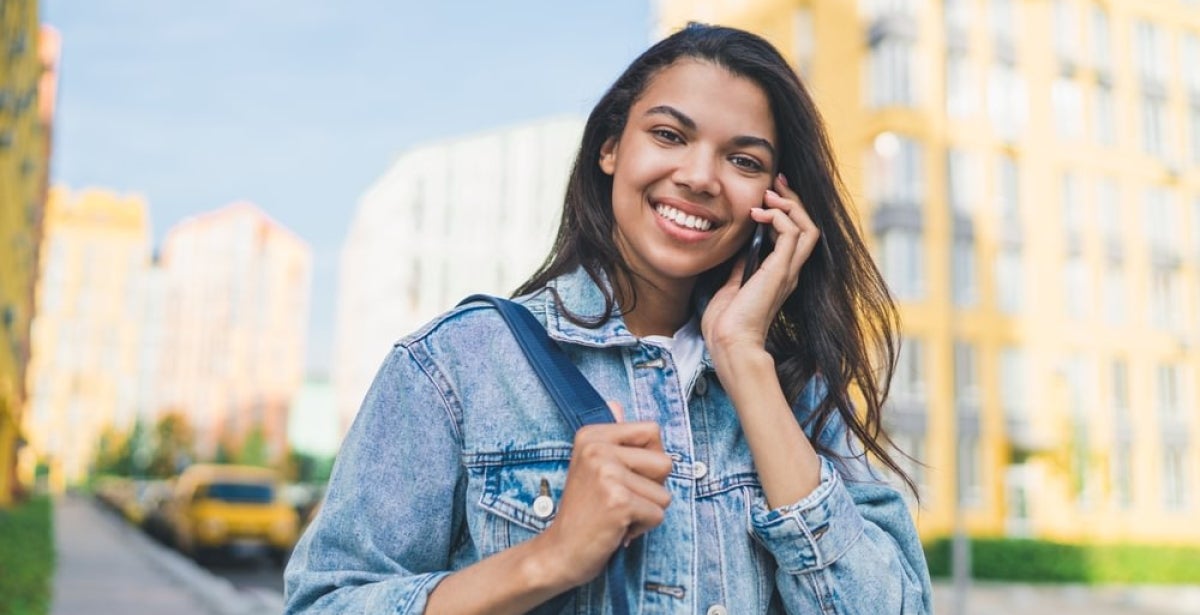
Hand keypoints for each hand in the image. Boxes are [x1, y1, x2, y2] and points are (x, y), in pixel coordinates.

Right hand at [533, 402, 672, 586]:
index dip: (650, 458)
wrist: (559, 551)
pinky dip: (642, 528)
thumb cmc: (582, 511)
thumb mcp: (590, 466)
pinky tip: (617, 528)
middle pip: (665, 461)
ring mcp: (608, 475)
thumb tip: (615, 404)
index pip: (652, 430)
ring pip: (664, 493)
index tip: (626, 475)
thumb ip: (610, 436)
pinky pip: (658, 514)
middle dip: (652, 488)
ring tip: (617, 514)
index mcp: (592, 435)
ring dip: (646, 511)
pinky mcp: (619, 502)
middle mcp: (597, 449)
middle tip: (622, 499)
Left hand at [701, 173, 819, 360]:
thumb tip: (740, 250)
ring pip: (807, 227)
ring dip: (789, 205)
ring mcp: (788, 271)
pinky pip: (793, 233)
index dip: (786, 211)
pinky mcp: (781, 271)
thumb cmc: (727, 323)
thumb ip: (740, 268)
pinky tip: (759, 213)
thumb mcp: (732, 286)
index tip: (769, 192)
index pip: (795, 235)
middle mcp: (789, 271)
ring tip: (769, 194)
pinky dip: (779, 217)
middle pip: (807, 227)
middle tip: (775, 182)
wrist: (730, 342)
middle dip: (793, 200)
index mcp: (779, 274)